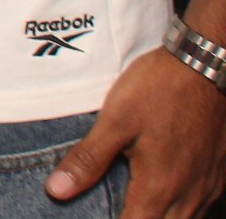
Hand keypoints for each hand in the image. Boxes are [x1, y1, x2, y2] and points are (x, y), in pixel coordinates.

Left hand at [46, 46, 225, 215]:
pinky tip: (166, 199)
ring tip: (136, 209)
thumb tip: (58, 191)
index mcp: (160, 185)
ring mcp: (207, 185)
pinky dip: (181, 211)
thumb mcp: (115, 119)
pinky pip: (202, 207)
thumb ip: (88, 158)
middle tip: (116, 212)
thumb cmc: (160, 89)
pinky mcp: (217, 174)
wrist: (206, 65)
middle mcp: (189, 193)